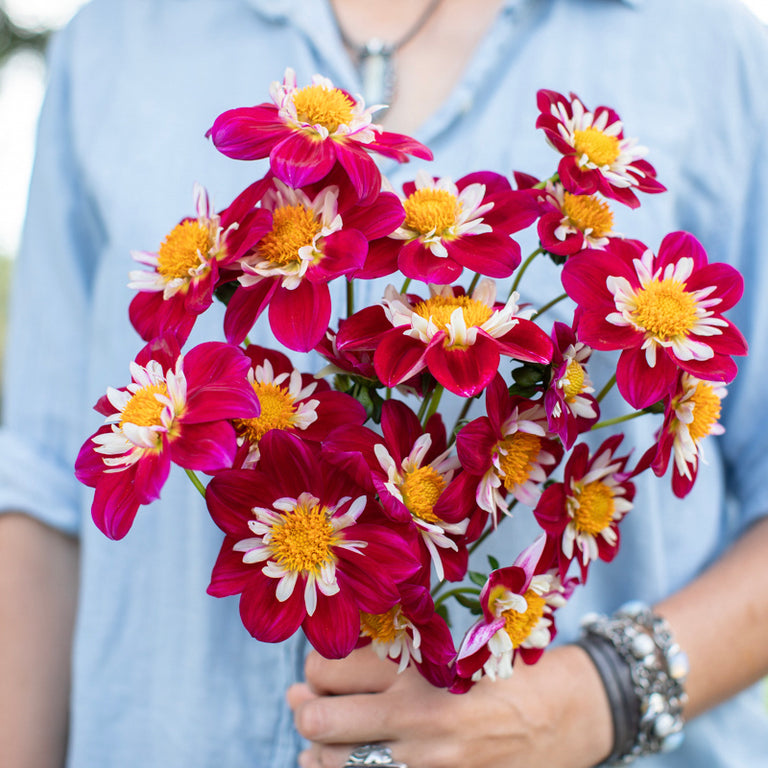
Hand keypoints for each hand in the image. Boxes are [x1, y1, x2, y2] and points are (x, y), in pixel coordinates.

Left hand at [287, 643, 611, 767]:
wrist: (563, 715)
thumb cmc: (502, 668)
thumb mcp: (449, 644)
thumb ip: (394, 648)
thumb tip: (327, 664)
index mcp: (416, 666)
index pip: (328, 667)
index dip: (315, 666)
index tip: (321, 667)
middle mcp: (413, 715)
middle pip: (319, 717)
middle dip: (304, 708)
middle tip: (305, 701)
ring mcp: (424, 761)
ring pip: (333, 761)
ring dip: (317, 747)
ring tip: (320, 737)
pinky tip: (346, 761)